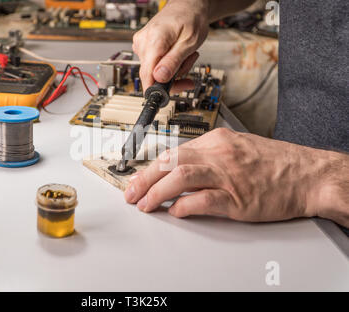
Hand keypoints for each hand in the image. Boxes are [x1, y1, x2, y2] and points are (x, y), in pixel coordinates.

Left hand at [124, 128, 348, 226]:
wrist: (307, 174)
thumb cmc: (274, 163)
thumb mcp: (237, 147)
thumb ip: (208, 155)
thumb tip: (180, 168)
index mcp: (217, 141)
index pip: (173, 152)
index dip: (151, 168)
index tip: (138, 178)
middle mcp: (219, 155)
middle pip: (171, 161)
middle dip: (144, 178)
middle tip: (130, 193)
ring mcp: (228, 176)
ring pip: (181, 176)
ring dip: (157, 192)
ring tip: (145, 204)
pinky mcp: (239, 198)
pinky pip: (204, 200)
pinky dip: (185, 206)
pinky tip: (176, 212)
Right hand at [132, 0, 209, 91]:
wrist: (187, 6)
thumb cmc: (191, 19)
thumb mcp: (189, 43)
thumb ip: (173, 61)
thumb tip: (159, 78)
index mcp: (153, 41)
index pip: (147, 75)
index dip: (157, 90)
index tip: (166, 96)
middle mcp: (143, 43)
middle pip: (152, 75)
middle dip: (172, 77)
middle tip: (188, 68)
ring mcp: (141, 45)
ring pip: (154, 71)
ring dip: (172, 70)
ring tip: (185, 56)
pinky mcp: (143, 47)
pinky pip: (153, 64)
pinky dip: (167, 64)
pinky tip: (176, 54)